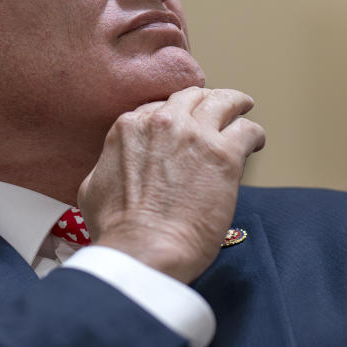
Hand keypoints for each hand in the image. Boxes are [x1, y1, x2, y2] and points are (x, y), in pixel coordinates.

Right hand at [78, 86, 264, 282]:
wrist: (143, 249)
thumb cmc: (116, 229)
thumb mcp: (92, 188)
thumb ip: (107, 166)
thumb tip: (111, 167)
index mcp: (130, 128)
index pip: (158, 107)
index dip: (174, 115)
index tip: (183, 124)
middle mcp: (162, 122)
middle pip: (191, 97)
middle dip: (204, 102)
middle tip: (216, 110)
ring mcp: (195, 136)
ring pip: (224, 102)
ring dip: (235, 104)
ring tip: (243, 109)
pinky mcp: (223, 155)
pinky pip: (247, 130)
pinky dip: (253, 135)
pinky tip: (254, 143)